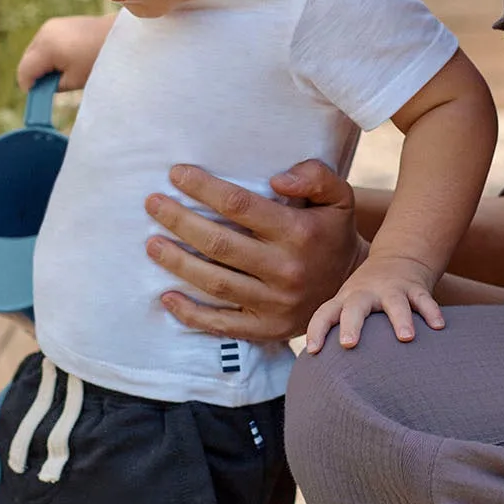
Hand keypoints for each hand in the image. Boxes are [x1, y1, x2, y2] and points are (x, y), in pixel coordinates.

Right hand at [16, 14, 114, 92]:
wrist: (120, 37)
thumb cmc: (98, 60)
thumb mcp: (73, 80)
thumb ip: (52, 86)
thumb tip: (41, 87)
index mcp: (46, 47)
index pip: (24, 71)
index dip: (29, 87)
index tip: (39, 98)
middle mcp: (44, 33)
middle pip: (27, 60)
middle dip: (35, 75)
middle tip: (50, 88)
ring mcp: (50, 26)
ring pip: (34, 51)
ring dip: (41, 64)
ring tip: (62, 73)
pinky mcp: (57, 23)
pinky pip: (44, 43)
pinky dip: (48, 55)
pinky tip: (65, 61)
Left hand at [145, 160, 364, 341]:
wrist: (353, 288)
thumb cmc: (332, 234)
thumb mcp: (339, 197)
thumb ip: (315, 176)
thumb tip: (277, 179)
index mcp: (299, 233)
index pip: (240, 206)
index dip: (204, 188)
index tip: (176, 174)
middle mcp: (285, 270)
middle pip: (219, 244)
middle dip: (179, 220)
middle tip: (152, 203)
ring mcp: (275, 304)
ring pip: (215, 283)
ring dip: (177, 262)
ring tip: (151, 244)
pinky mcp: (266, 329)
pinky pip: (221, 324)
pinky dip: (190, 314)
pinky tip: (166, 297)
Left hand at [305, 252, 444, 353]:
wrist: (399, 256)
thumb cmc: (368, 294)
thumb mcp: (348, 304)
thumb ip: (338, 330)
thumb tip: (322, 373)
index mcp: (346, 300)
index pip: (325, 313)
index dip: (317, 330)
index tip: (313, 350)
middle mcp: (366, 293)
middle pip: (355, 307)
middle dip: (351, 324)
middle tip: (348, 344)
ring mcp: (392, 289)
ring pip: (395, 302)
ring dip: (400, 319)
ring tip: (405, 338)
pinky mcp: (415, 288)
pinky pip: (424, 299)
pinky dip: (431, 312)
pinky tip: (438, 326)